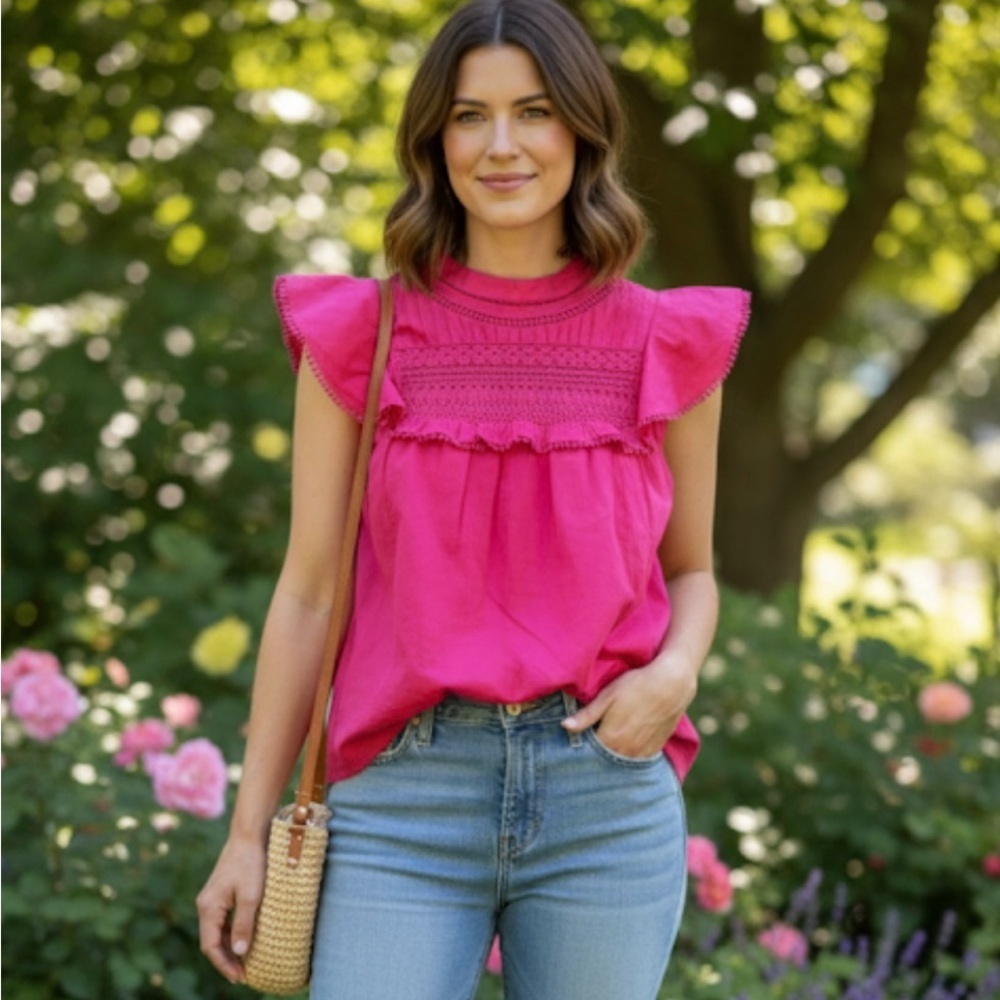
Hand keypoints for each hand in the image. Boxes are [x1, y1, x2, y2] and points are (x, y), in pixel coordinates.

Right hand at [196, 836, 265, 984]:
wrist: (249, 835)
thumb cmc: (251, 863)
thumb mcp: (251, 896)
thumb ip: (243, 924)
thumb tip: (238, 953)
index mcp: (208, 907)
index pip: (210, 946)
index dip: (224, 964)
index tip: (240, 977)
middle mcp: (205, 905)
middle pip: (211, 941)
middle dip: (226, 960)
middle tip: (243, 976)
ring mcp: (212, 899)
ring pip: (217, 932)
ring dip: (228, 948)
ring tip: (244, 964)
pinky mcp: (221, 894)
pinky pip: (222, 921)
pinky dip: (231, 934)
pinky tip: (243, 941)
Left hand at [562, 656, 697, 758]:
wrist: (672, 684)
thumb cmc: (636, 685)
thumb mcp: (607, 696)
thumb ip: (586, 715)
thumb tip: (564, 726)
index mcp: (611, 738)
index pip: (589, 752)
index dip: (582, 746)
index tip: (579, 739)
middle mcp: (627, 750)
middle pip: (605, 760)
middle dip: (597, 754)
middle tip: (593, 740)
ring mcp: (643, 752)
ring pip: (622, 762)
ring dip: (614, 756)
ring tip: (611, 741)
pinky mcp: (655, 748)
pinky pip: (638, 760)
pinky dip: (630, 755)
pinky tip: (626, 744)